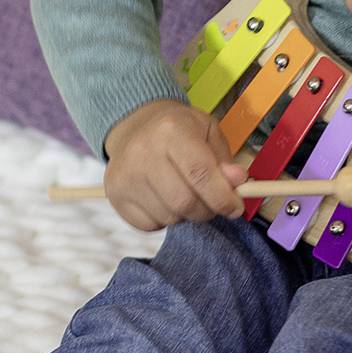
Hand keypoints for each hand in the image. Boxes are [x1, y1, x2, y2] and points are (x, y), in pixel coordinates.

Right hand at [101, 100, 250, 230]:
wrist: (135, 126)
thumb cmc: (178, 131)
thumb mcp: (207, 132)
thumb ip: (224, 159)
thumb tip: (237, 183)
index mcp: (171, 130)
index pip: (200, 174)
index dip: (223, 197)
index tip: (235, 208)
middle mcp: (142, 151)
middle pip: (184, 202)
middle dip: (206, 211)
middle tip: (212, 205)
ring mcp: (125, 176)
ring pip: (169, 217)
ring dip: (185, 215)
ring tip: (185, 195)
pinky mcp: (114, 195)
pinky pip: (149, 225)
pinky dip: (164, 220)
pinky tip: (163, 199)